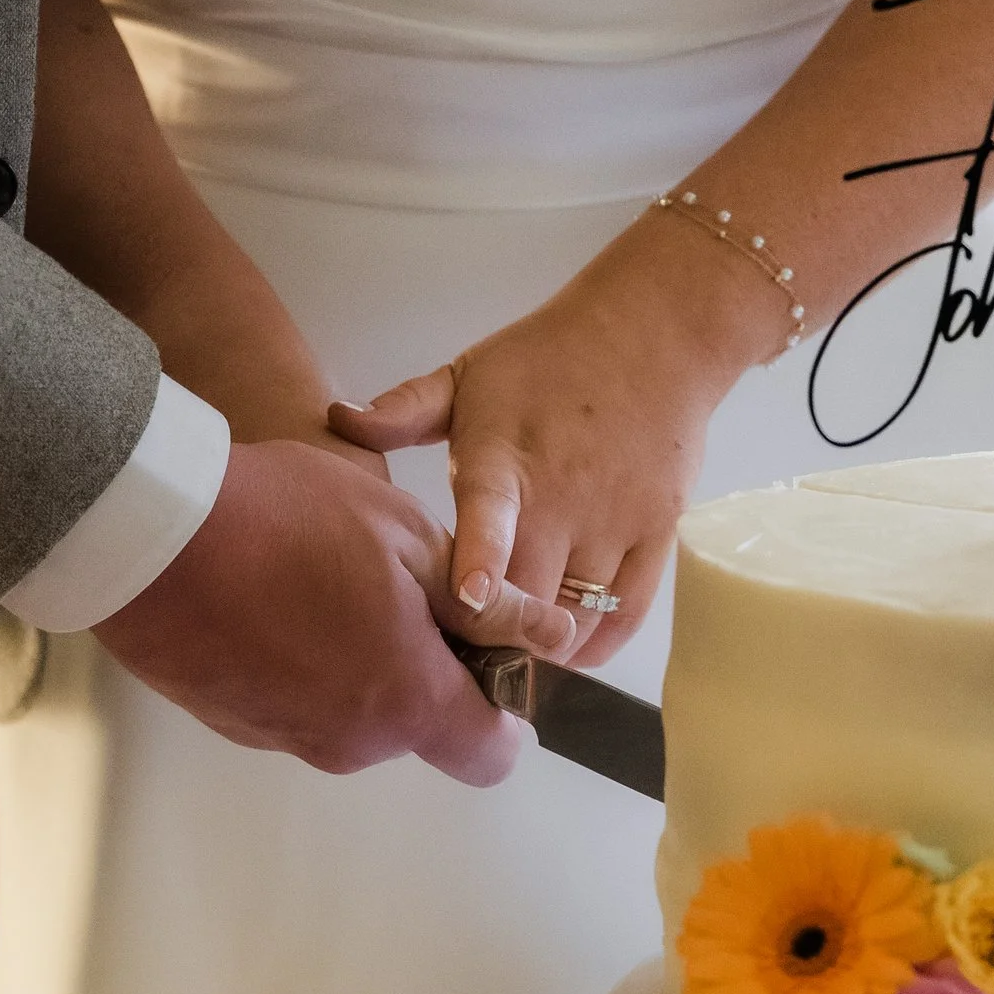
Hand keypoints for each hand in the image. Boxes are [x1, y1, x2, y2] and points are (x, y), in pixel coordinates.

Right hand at [93, 439, 570, 786]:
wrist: (149, 531)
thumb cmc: (283, 520)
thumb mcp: (406, 538)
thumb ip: (483, 604)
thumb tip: (552, 636)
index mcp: (408, 699)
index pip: (490, 754)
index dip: (501, 710)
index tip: (486, 657)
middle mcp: (351, 739)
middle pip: (415, 724)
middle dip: (418, 663)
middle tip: (389, 580)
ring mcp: (287, 736)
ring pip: (352, 709)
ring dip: (353, 655)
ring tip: (317, 574)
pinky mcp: (233, 724)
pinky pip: (293, 701)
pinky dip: (295, 660)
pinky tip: (270, 594)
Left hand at [328, 227, 774, 666]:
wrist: (651, 335)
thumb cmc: (546, 361)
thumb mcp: (468, 375)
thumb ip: (404, 409)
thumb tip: (337, 417)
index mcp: (505, 458)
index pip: (492, 514)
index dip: (481, 560)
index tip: (471, 598)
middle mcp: (563, 495)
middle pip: (528, 596)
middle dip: (493, 636)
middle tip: (460, 659)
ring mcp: (614, 518)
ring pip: (576, 616)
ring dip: (541, 646)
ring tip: (509, 656)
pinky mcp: (656, 532)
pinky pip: (627, 613)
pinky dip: (595, 644)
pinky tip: (566, 650)